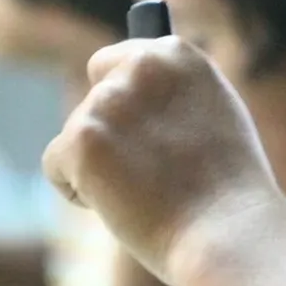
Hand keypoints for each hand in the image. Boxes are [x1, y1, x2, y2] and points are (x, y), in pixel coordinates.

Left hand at [43, 37, 278, 278]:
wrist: (229, 232)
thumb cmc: (229, 190)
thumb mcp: (215, 115)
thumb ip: (173, 94)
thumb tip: (129, 89)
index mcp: (177, 53)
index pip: (117, 63)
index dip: (126, 106)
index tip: (144, 136)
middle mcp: (141, 65)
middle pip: (94, 98)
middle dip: (110, 133)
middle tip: (153, 174)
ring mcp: (108, 101)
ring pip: (76, 135)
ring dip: (100, 165)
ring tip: (149, 193)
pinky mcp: (81, 139)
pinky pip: (56, 165)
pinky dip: (79, 191)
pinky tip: (122, 206)